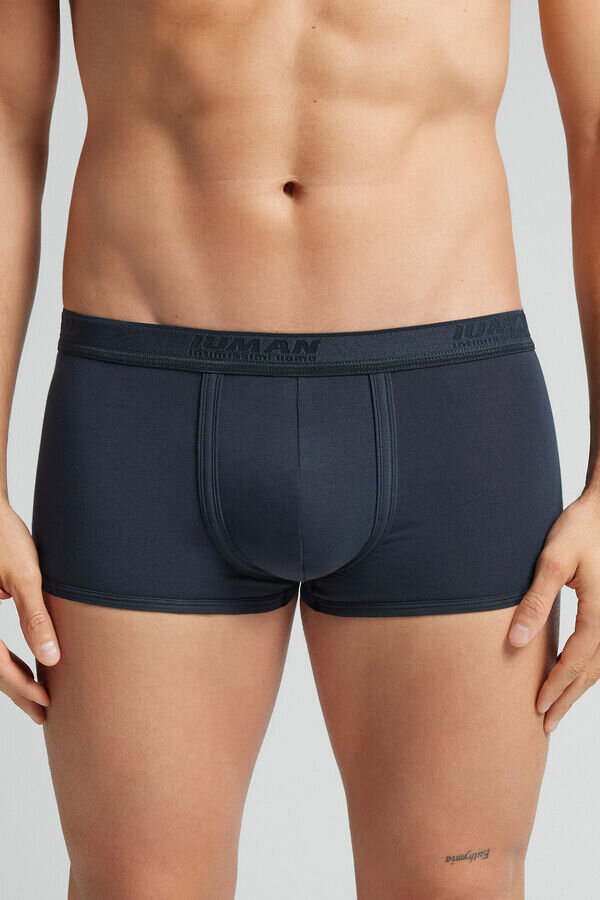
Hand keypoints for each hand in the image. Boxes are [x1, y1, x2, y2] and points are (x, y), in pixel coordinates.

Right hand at [0, 501, 59, 723]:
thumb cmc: (4, 536)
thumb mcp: (25, 575)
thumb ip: (35, 617)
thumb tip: (51, 658)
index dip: (21, 685)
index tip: (46, 702)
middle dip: (17, 690)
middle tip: (44, 713)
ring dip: (10, 677)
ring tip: (37, 697)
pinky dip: (5, 658)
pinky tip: (25, 665)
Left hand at [508, 490, 599, 732]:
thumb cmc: (580, 529)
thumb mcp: (552, 562)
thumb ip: (535, 602)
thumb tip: (515, 641)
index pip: (576, 662)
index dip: (556, 687)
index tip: (536, 708)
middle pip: (591, 671)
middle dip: (567, 698)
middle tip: (545, 724)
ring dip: (578, 687)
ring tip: (557, 707)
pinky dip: (587, 668)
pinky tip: (572, 675)